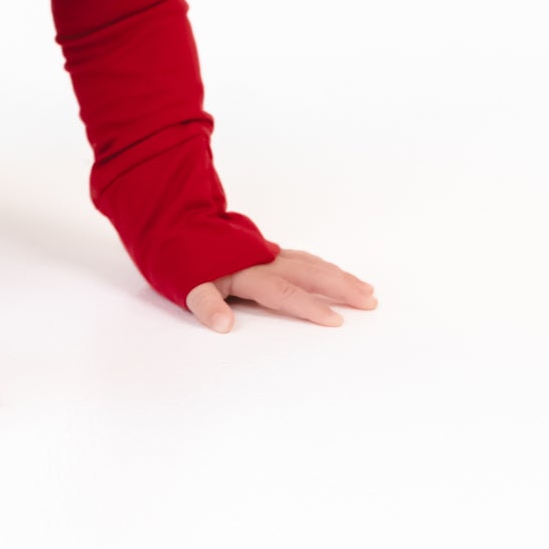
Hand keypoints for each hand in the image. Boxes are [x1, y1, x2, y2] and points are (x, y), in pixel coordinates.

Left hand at [185, 249, 377, 332]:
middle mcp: (264, 260)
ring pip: (311, 264)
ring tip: (365, 289)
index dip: (309, 307)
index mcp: (247, 272)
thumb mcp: (186, 284)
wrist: (178, 222)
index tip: (337, 320)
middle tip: (370, 301)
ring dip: (338, 276)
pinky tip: (335, 273)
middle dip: (341, 288)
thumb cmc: (183, 259)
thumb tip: (224, 326)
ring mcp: (268, 254)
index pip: (284, 292)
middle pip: (309, 274)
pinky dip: (323, 266)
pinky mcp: (267, 252)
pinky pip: (303, 258)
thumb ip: (206, 305)